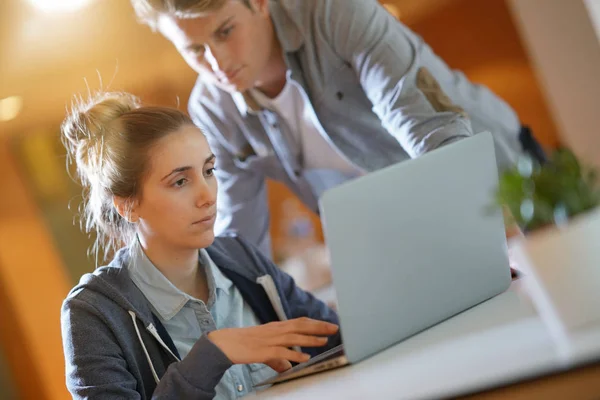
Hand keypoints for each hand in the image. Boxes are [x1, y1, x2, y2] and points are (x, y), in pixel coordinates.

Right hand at [207, 317, 338, 371]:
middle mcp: (276, 330)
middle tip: (334, 328)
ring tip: (324, 341)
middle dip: (319, 327)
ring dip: (310, 339)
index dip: (315, 322)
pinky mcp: (264, 350)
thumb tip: (287, 368)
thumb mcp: (265, 349)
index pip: (300, 321)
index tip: (328, 324)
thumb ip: (278, 358)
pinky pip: (283, 352)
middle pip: (301, 325)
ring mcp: (270, 339)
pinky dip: (295, 355)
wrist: (226, 343)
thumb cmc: (245, 344)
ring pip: (294, 337)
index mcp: (277, 327)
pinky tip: (305, 358)